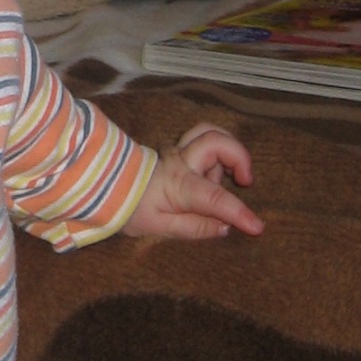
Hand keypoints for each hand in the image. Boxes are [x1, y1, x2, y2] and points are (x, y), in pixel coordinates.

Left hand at [122, 123, 261, 240]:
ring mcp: (178, 151)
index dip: (239, 212)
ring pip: (210, 132)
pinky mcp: (177, 148)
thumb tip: (225, 228)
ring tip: (227, 176)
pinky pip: (203, 139)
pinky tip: (211, 172)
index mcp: (178, 186)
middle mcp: (181, 162)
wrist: (104, 187)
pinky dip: (216, 151)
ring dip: (228, 150)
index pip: (215, 198)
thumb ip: (195, 228)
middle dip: (239, 156)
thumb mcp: (160, 228)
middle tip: (245, 180)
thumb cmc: (130, 209)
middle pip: (216, 140)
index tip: (257, 226)